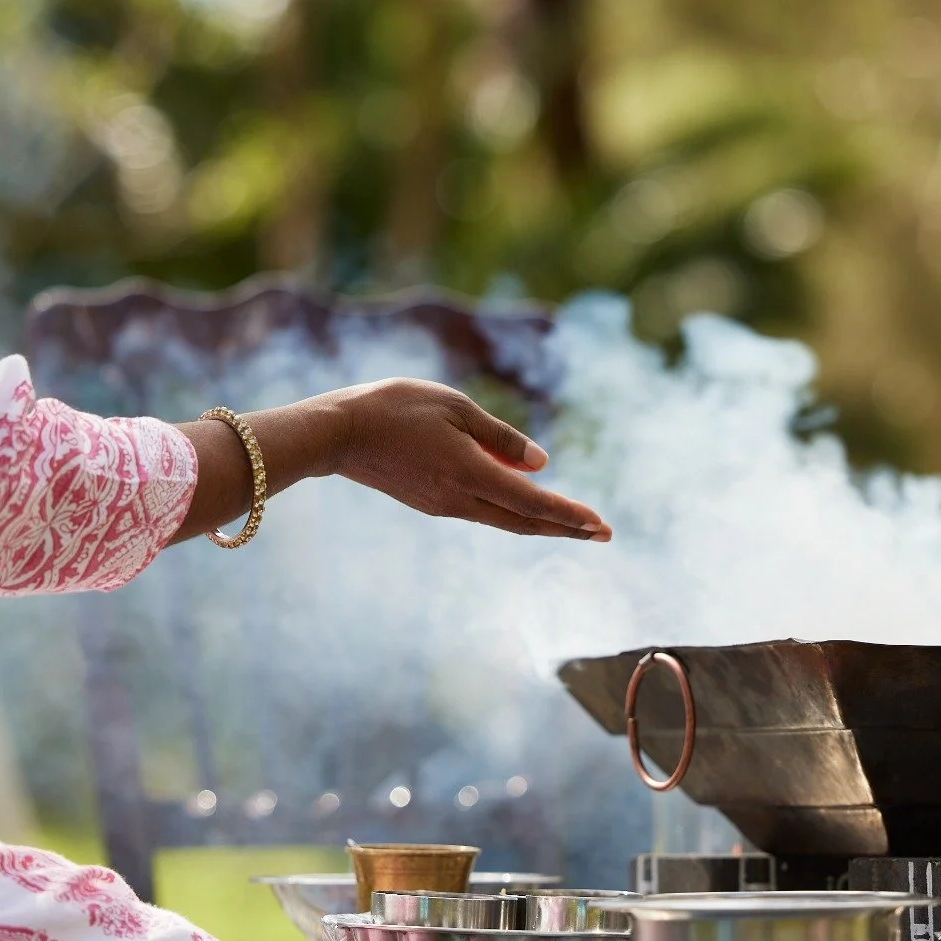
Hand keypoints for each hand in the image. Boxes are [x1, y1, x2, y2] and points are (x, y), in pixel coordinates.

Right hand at [326, 379, 610, 539]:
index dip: (570, 515)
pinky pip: (482, 510)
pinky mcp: (431, 501)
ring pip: (504, 519)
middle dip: (567, 527)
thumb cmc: (394, 408)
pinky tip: (523, 501)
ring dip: (540, 521)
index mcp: (471, 474)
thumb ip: (500, 436)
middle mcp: (460, 499)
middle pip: (525, 522)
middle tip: (604, 533)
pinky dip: (511, 510)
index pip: (533, 503)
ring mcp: (444, 505)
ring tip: (574, 521)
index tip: (601, 525)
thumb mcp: (455, 406)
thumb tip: (542, 463)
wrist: (337, 434)